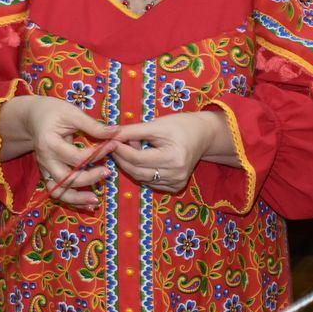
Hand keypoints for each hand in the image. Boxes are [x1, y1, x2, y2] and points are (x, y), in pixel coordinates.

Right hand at [0, 95, 116, 208]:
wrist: (32, 117)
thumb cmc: (53, 112)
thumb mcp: (72, 113)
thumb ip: (93, 125)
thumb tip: (116, 132)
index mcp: (49, 143)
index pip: (77, 156)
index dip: (98, 154)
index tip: (114, 145)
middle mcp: (45, 160)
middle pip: (66, 179)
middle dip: (89, 179)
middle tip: (108, 173)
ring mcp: (45, 169)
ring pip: (58, 192)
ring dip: (77, 199)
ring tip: (95, 201)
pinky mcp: (48, 174)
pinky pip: (58, 192)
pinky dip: (72, 200)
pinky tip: (88, 203)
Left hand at [109, 112, 225, 192]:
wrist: (203, 135)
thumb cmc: (180, 125)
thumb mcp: (156, 125)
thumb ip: (133, 131)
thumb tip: (110, 135)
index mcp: (173, 158)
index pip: (137, 158)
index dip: (121, 150)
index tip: (109, 141)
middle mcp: (176, 174)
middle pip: (137, 171)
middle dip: (121, 159)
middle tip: (113, 146)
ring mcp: (177, 183)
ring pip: (142, 179)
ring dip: (129, 165)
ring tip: (128, 149)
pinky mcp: (175, 187)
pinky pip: (150, 183)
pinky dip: (141, 172)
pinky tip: (140, 160)